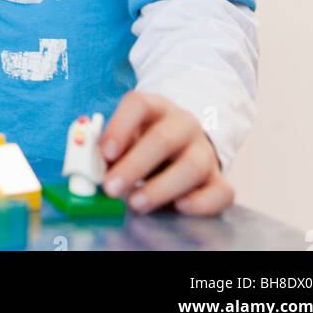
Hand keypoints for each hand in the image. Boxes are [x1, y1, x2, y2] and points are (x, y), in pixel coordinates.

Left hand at [99, 91, 233, 215]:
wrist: (185, 143)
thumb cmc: (146, 140)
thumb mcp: (128, 135)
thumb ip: (110, 148)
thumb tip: (91, 168)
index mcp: (157, 107)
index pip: (139, 104)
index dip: (120, 127)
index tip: (105, 154)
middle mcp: (184, 124)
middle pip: (163, 139)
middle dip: (134, 165)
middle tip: (111, 188)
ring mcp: (204, 151)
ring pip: (191, 166)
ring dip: (161, 188)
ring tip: (135, 203)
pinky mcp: (218, 179)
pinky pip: (221, 191)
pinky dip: (201, 203)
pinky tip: (179, 207)